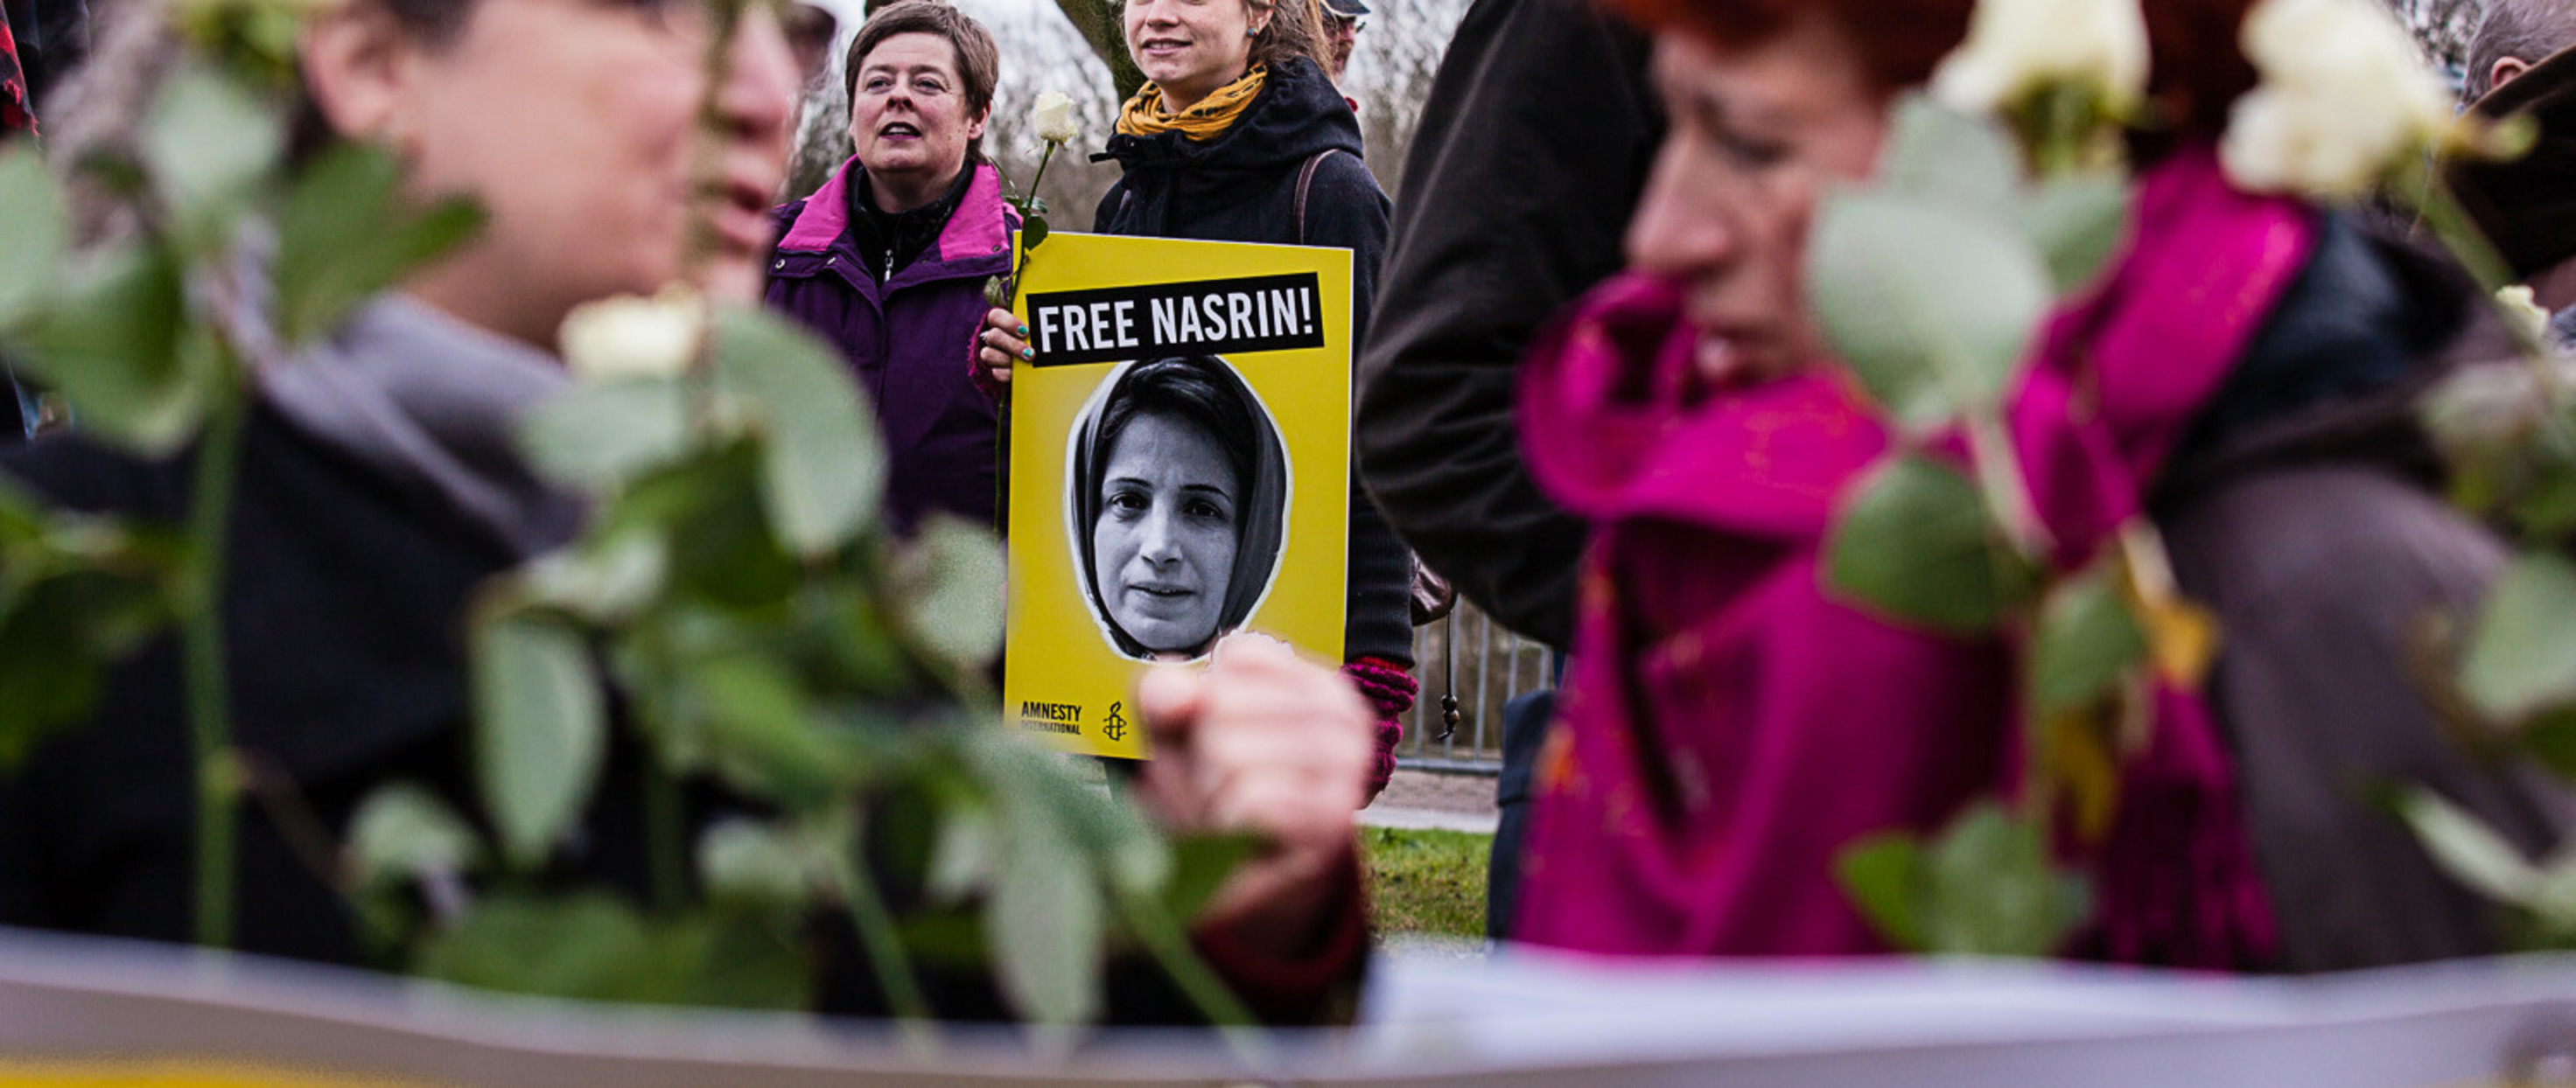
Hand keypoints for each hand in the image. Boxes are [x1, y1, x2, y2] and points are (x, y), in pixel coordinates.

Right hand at [975, 307, 1029, 387]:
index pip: (996, 316)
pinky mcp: (992, 371)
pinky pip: (995, 372)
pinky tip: (1018, 373)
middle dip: (1013, 345)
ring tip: (1025, 363)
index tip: (1026, 331)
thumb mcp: (1036, 329)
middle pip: (993, 336)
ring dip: (1007, 359)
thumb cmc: (1035, 340)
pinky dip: (1007, 373)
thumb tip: (1054, 309)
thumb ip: (1037, 322)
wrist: (1032, 366)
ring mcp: (990, 354)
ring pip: (988, 354)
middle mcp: (992, 337)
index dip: (1009, 323)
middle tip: (1031, 353)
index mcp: (1000, 322)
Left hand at [1132, 634, 1372, 955]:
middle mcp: (1345, 718)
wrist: (1246, 876)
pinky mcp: (1333, 820)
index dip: (1205, 699)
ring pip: (1234, 753)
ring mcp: (1347, 769)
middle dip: (1205, 753)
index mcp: (1317, 682)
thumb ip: (1166, 698)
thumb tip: (1171, 691)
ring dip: (1215, 791)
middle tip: (1224, 783)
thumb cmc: (1218, 792)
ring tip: (1233, 808)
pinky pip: (1251, 799)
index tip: (1222, 734)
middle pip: (1226, 704)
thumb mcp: (1180, 733)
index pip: (1238, 655)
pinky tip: (1244, 832)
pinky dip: (1230, 820)